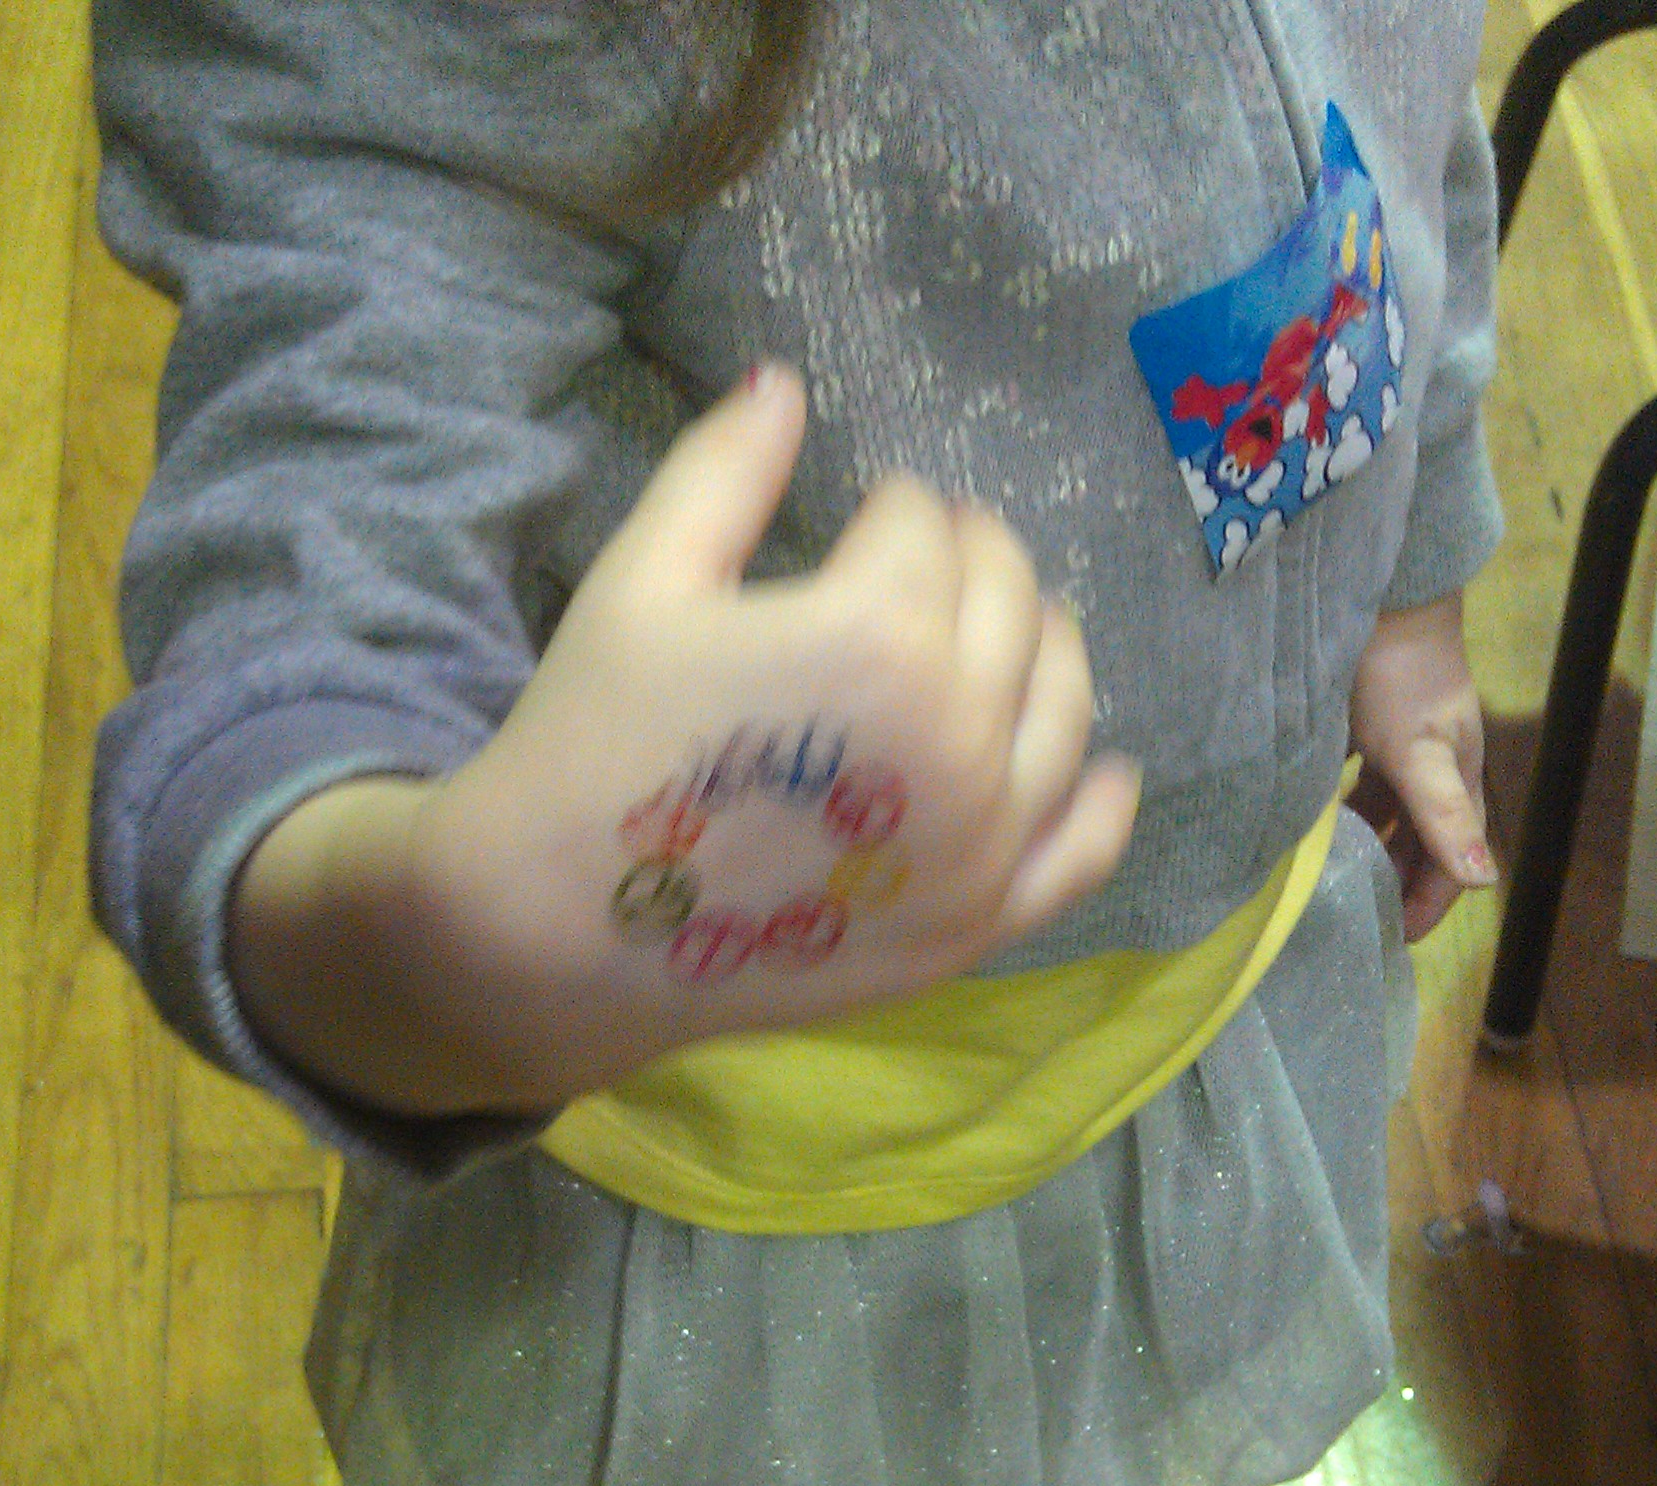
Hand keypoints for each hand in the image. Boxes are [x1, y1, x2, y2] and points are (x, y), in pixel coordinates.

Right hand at [394, 362, 1143, 1103]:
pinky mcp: (977, 922)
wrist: (554, 931)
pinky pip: (1079, 854)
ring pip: (1063, 709)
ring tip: (1012, 628)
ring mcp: (983, 840)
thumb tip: (784, 382)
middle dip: (974, 560)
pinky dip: (1101, 802)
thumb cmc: (593, 741)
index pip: (925, 529)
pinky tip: (1102, 767)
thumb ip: (725, 472)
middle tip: (935, 554)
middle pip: (1011, 605)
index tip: (868, 507)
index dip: (894, 505)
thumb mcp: (643, 581)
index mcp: (881, 633)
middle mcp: (960, 734)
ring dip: (1046, 648)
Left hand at [1346, 594, 1492, 942]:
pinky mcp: (1364, 725)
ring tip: (1324, 874)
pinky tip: (1306, 817)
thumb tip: (1485, 880)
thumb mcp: (1419, 752)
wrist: (1380, 595)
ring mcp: (1399, 746)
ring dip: (1362, 844)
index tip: (1392, 939)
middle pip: (1417, 843)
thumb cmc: (1402, 674)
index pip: (1451, 863)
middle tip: (1351, 912)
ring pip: (1382, 814)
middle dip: (1393, 879)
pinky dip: (1335, 806)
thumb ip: (1443, 816)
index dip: (1428, 905)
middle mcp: (1432, 770)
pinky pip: (1352, 781)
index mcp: (1457, 782)